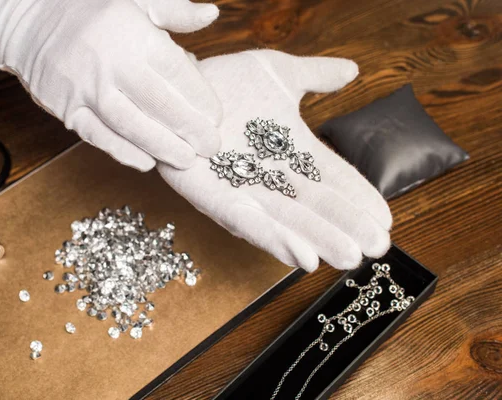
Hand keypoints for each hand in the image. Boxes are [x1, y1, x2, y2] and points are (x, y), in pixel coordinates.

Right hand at [0, 0, 221, 170]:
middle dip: (189, 129)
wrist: (27, 20)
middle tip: (211, 147)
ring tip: (187, 161)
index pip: (175, 72)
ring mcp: (85, 88)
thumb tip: (212, 14)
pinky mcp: (65, 108)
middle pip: (158, 103)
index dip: (200, 98)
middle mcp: (109, 62)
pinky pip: (98, 135)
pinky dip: (123, 151)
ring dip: (162, 146)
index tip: (216, 117)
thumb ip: (175, 12)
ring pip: (130, 125)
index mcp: (131, 33)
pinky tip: (147, 162)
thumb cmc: (89, 9)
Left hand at [158, 50, 391, 270]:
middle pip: (314, 207)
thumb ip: (314, 76)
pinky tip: (302, 256)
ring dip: (318, 240)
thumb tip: (352, 70)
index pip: (332, 177)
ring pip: (286, 221)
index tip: (386, 217)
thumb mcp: (277, 74)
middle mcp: (271, 177)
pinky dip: (274, 239)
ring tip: (347, 257)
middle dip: (345, 227)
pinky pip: (246, 222)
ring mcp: (243, 191)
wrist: (177, 84)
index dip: (358, 197)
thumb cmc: (224, 82)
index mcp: (291, 151)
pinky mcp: (214, 199)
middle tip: (378, 247)